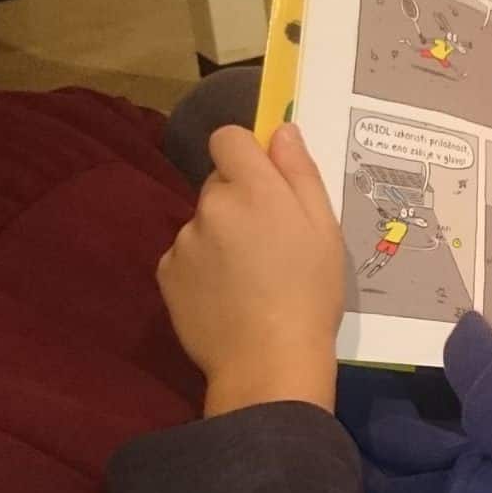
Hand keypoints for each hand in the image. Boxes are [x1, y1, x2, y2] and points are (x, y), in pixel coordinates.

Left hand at [158, 123, 343, 417]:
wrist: (268, 362)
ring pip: (204, 221)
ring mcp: (183, 240)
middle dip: (240, 199)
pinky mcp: (166, 272)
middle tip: (270, 242)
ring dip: (221, 235)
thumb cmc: (310, 294)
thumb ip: (300, 174)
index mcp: (254, 189)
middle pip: (219, 182)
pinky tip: (227, 295)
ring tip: (249, 278)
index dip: (247, 153)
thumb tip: (281, 130)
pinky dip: (202, 267)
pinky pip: (186, 254)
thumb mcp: (325, 230)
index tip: (267, 180)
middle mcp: (211, 205)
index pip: (229, 138)